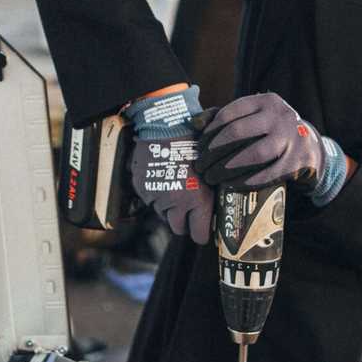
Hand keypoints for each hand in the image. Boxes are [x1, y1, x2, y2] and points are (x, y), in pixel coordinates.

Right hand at [124, 85, 212, 243]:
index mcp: (198, 199)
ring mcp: (157, 196)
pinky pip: (150, 200)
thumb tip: (218, 210)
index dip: (202, 233)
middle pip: (178, 229)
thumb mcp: (212, 169)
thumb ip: (212, 192)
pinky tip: (164, 180)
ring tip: (176, 190)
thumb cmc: (196, 143)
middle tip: (189, 213)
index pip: (199, 235)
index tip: (203, 230)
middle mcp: (176, 203)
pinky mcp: (143, 189)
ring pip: (163, 215)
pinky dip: (156, 195)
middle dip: (185, 223)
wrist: (168, 126)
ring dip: (170, 208)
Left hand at [196, 93, 327, 190]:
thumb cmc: (270, 130)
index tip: (198, 147)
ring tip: (212, 177)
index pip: (229, 113)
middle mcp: (279, 116)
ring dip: (228, 168)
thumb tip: (195, 124)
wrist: (309, 144)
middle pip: (238, 132)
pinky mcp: (298, 160)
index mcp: (265, 101)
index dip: (209, 132)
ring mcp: (291, 138)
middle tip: (201, 165)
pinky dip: (248, 181)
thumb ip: (225, 116)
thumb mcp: (254, 116)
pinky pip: (268, 174)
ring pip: (254, 154)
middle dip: (214, 151)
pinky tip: (232, 185)